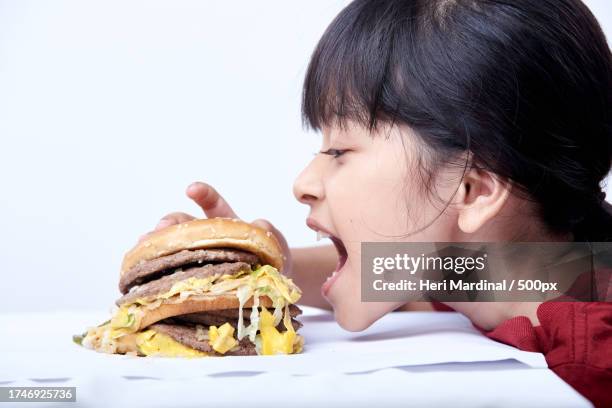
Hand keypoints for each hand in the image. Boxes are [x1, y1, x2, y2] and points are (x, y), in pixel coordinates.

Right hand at [137, 181, 292, 274]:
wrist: (268, 286)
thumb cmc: (268, 259)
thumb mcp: (274, 243)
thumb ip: (269, 231)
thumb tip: (259, 223)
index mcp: (224, 222)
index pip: (212, 203)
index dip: (202, 194)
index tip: (191, 189)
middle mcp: (205, 237)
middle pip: (181, 223)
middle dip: (168, 224)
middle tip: (158, 231)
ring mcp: (196, 257)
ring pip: (170, 248)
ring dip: (154, 248)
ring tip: (141, 251)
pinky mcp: (192, 278)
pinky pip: (172, 274)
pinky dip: (157, 273)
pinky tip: (146, 279)